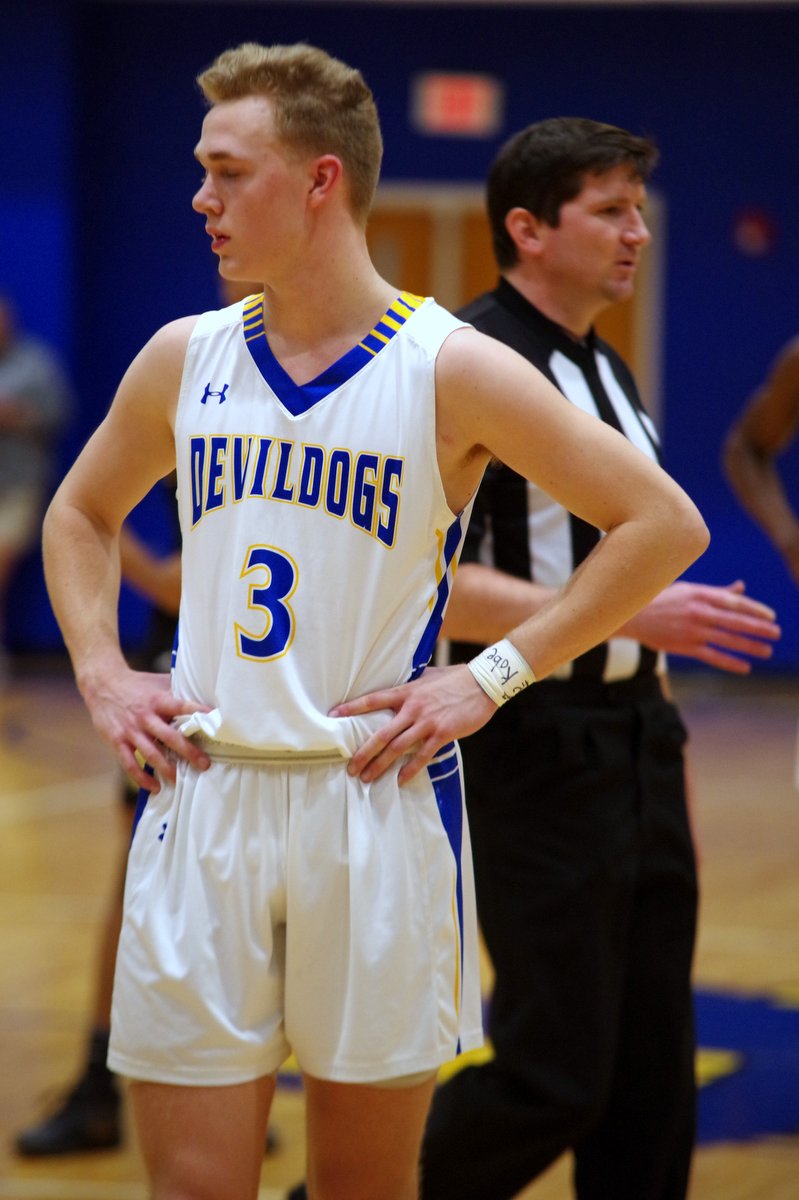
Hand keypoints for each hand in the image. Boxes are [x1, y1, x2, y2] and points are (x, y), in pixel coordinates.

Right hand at [81, 664, 210, 790]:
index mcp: (158, 700)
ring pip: (151, 754)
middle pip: (170, 737)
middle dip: (189, 752)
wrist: (102, 683)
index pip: (182, 706)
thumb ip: (178, 691)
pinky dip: (142, 778)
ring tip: (180, 781)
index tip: (215, 721)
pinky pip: (129, 764)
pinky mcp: (117, 741)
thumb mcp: (158, 682)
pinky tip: (155, 787)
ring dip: (167, 769)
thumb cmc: (137, 684)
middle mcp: (146, 716)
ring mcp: (131, 730)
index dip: (198, 713)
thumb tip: (205, 695)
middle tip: (205, 764)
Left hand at [330, 664, 497, 783]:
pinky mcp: (442, 734)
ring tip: (367, 778)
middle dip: (363, 752)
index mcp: (406, 692)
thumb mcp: (428, 676)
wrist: (483, 683)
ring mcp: (427, 722)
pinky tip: (400, 780)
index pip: (373, 700)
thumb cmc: (455, 679)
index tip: (333, 715)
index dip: (352, 708)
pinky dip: (410, 770)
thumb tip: (400, 683)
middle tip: (350, 767)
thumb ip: (412, 683)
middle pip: (381, 734)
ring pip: (397, 748)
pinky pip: (422, 756)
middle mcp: (412, 708)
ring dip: (380, 765)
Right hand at [622, 580, 779, 673]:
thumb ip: (717, 592)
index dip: (755, 609)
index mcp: (700, 594)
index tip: (771, 616)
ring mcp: (692, 630)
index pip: (734, 602)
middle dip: (758, 628)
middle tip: (776, 633)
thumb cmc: (660, 598)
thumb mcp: (688, 589)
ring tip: (767, 651)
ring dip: (750, 646)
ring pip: (727, 639)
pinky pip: (712, 656)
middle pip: (735, 621)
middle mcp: (698, 612)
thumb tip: (741, 588)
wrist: (631, 615)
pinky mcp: (685, 646)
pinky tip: (745, 667)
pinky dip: (729, 662)